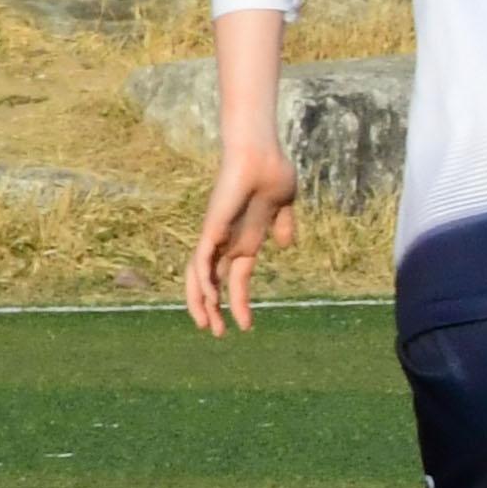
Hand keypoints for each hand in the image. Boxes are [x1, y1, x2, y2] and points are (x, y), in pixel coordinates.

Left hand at [184, 144, 298, 336]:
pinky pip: (201, 260)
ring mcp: (217, 236)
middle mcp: (227, 242)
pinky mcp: (211, 228)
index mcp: (245, 240)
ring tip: (208, 326)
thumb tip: (285, 245)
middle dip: (213, 309)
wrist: (262, 154)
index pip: (236, 278)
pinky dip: (202, 282)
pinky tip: (209, 299)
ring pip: (201, 277)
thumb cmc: (273, 172)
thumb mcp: (284, 206)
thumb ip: (283, 225)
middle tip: (216, 333)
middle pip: (213, 282)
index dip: (239, 302)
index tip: (246, 326)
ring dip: (203, 303)